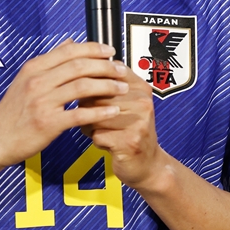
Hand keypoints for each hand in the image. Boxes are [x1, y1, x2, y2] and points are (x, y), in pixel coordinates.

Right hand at [0, 40, 128, 172]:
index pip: (69, 50)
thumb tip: (69, 42)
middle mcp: (37, 81)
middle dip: (105, 66)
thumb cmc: (11, 112)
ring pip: (82, 87)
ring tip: (121, 88)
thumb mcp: (26, 79)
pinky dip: (99, 112)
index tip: (110, 51)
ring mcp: (42, 102)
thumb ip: (50, 60)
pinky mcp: (48, 123)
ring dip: (106, 86)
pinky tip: (112, 111)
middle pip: (79, 66)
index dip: (94, 49)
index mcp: (34, 68)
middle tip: (121, 69)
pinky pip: (79, 114)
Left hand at [80, 66, 162, 188]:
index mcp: (140, 87)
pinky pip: (98, 135)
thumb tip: (81, 65)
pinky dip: (96, 140)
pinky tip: (105, 142)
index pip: (108, 72)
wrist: (147, 164)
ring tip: (99, 129)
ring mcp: (138, 122)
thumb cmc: (130, 130)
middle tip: (92, 116)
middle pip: (97, 95)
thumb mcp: (125, 102)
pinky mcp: (130, 141)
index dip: (89, 81)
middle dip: (87, 107)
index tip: (85, 91)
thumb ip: (108, 84)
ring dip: (90, 125)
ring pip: (95, 115)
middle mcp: (142, 101)